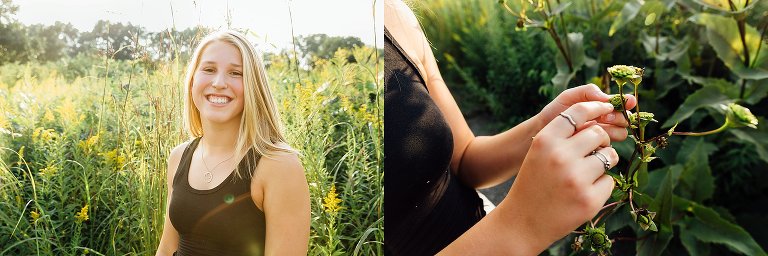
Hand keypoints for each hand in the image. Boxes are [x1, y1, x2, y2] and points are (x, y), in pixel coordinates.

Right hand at [503, 101, 619, 250]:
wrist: (522, 222)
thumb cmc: (533, 184)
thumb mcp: (538, 153)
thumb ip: (561, 136)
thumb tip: (598, 118)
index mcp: (545, 140)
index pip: (578, 112)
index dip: (596, 107)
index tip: (606, 108)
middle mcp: (560, 156)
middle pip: (598, 133)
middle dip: (600, 141)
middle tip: (593, 152)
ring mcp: (576, 178)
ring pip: (609, 156)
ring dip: (604, 162)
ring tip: (586, 175)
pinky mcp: (590, 200)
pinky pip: (609, 181)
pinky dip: (600, 186)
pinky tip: (582, 194)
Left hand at [536, 84, 636, 140]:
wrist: (540, 133)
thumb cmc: (554, 113)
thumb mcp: (569, 98)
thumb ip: (587, 92)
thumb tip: (607, 98)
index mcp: (600, 106)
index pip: (620, 103)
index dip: (627, 102)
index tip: (629, 102)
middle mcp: (605, 121)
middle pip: (624, 119)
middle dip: (619, 117)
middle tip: (605, 117)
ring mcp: (602, 136)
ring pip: (620, 133)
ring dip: (613, 129)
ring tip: (596, 127)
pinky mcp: (597, 150)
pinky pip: (610, 146)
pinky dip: (604, 141)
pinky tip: (591, 139)